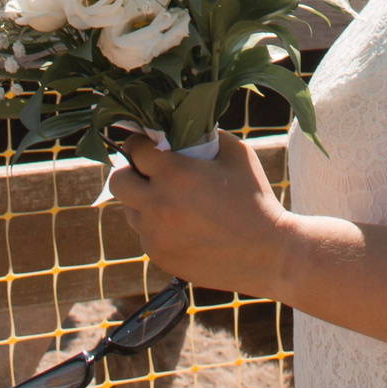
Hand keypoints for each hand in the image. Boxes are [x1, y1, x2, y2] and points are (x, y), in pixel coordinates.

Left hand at [107, 131, 295, 297]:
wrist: (268, 254)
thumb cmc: (256, 199)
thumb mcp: (237, 155)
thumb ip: (204, 138)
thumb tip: (181, 131)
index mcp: (174, 175)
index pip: (134, 149)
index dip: (140, 143)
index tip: (150, 145)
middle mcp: (157, 205)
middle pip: (118, 181)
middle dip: (131, 171)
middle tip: (150, 172)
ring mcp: (155, 235)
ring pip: (130, 210)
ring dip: (143, 200)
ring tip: (172, 200)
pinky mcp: (159, 257)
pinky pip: (145, 234)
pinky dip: (156, 226)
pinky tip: (183, 225)